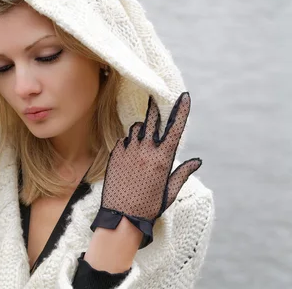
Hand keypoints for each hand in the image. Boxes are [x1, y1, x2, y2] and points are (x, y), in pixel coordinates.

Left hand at [90, 92, 201, 248]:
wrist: (121, 217)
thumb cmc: (148, 206)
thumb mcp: (170, 191)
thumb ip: (182, 173)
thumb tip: (197, 161)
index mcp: (162, 159)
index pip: (175, 129)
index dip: (181, 110)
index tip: (184, 96)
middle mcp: (145, 151)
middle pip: (152, 120)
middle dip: (155, 108)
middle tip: (154, 98)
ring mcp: (128, 152)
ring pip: (136, 128)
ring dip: (142, 129)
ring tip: (143, 141)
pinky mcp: (115, 155)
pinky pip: (123, 140)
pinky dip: (128, 142)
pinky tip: (130, 154)